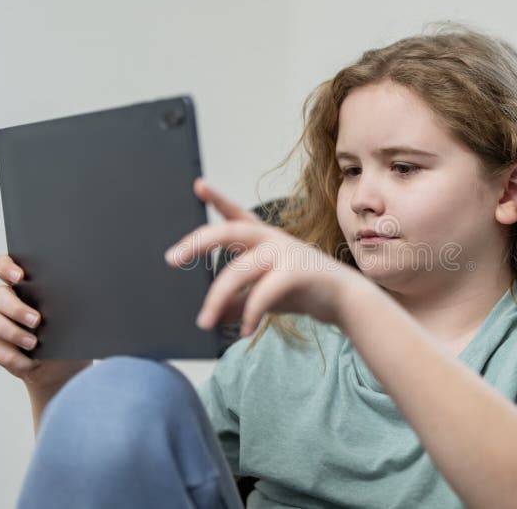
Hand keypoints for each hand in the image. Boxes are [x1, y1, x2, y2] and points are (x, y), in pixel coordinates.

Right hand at [0, 255, 90, 390]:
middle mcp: (7, 300)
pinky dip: (16, 357)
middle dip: (15, 307)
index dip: (6, 267)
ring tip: (34, 343)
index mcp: (24, 284)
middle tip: (37, 320)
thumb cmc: (70, 328)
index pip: (3, 266)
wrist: (65, 362)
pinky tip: (31, 361)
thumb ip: (66, 296)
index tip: (20, 277)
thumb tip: (73, 290)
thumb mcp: (73, 310)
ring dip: (13, 332)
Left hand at [165, 178, 367, 335]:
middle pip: (229, 233)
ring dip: (216, 299)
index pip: (236, 215)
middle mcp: (271, 240)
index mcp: (263, 239)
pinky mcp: (297, 273)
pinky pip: (263, 293)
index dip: (217, 199)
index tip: (198, 185)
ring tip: (204, 323)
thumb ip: (237, 301)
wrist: (344, 301)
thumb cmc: (302, 291)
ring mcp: (285, 254)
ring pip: (239, 271)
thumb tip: (213, 316)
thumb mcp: (263, 294)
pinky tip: (244, 331)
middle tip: (171, 258)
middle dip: (198, 242)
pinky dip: (250, 313)